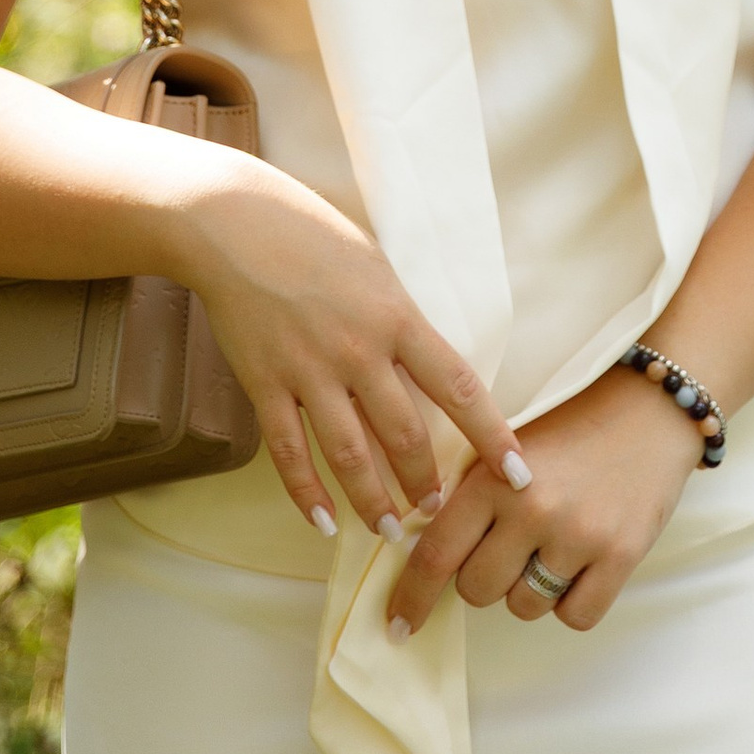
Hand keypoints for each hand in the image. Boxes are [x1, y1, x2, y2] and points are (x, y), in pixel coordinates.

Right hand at [171, 162, 533, 544]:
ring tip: (388, 529)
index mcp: (398, 317)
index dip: (492, 437)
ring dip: (373, 500)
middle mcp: (359, 351)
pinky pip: (289, 453)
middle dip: (426, 481)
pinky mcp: (264, 385)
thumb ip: (404, 321)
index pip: (459, 388)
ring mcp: (309, 371)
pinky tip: (324, 522)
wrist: (236, 224)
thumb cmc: (315, 237)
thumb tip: (433, 369)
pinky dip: (307, 493)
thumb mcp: (379, 269)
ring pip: (350, 455)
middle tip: (437, 509)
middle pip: (406, 434)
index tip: (517, 474)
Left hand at [388, 364, 705, 636]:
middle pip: (478, 590)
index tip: (397, 627)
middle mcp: (532, 508)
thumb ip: (471, 497)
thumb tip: (426, 561)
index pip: (436, 554)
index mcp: (492, 477)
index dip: (412, 598)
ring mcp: (578, 535)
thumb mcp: (508, 448)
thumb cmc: (572, 428)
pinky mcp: (621, 555)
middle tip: (511, 547)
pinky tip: (581, 563)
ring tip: (554, 545)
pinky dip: (573, 601)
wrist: (651, 406)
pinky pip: (575, 616)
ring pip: (525, 607)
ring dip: (531, 589)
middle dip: (486, 578)